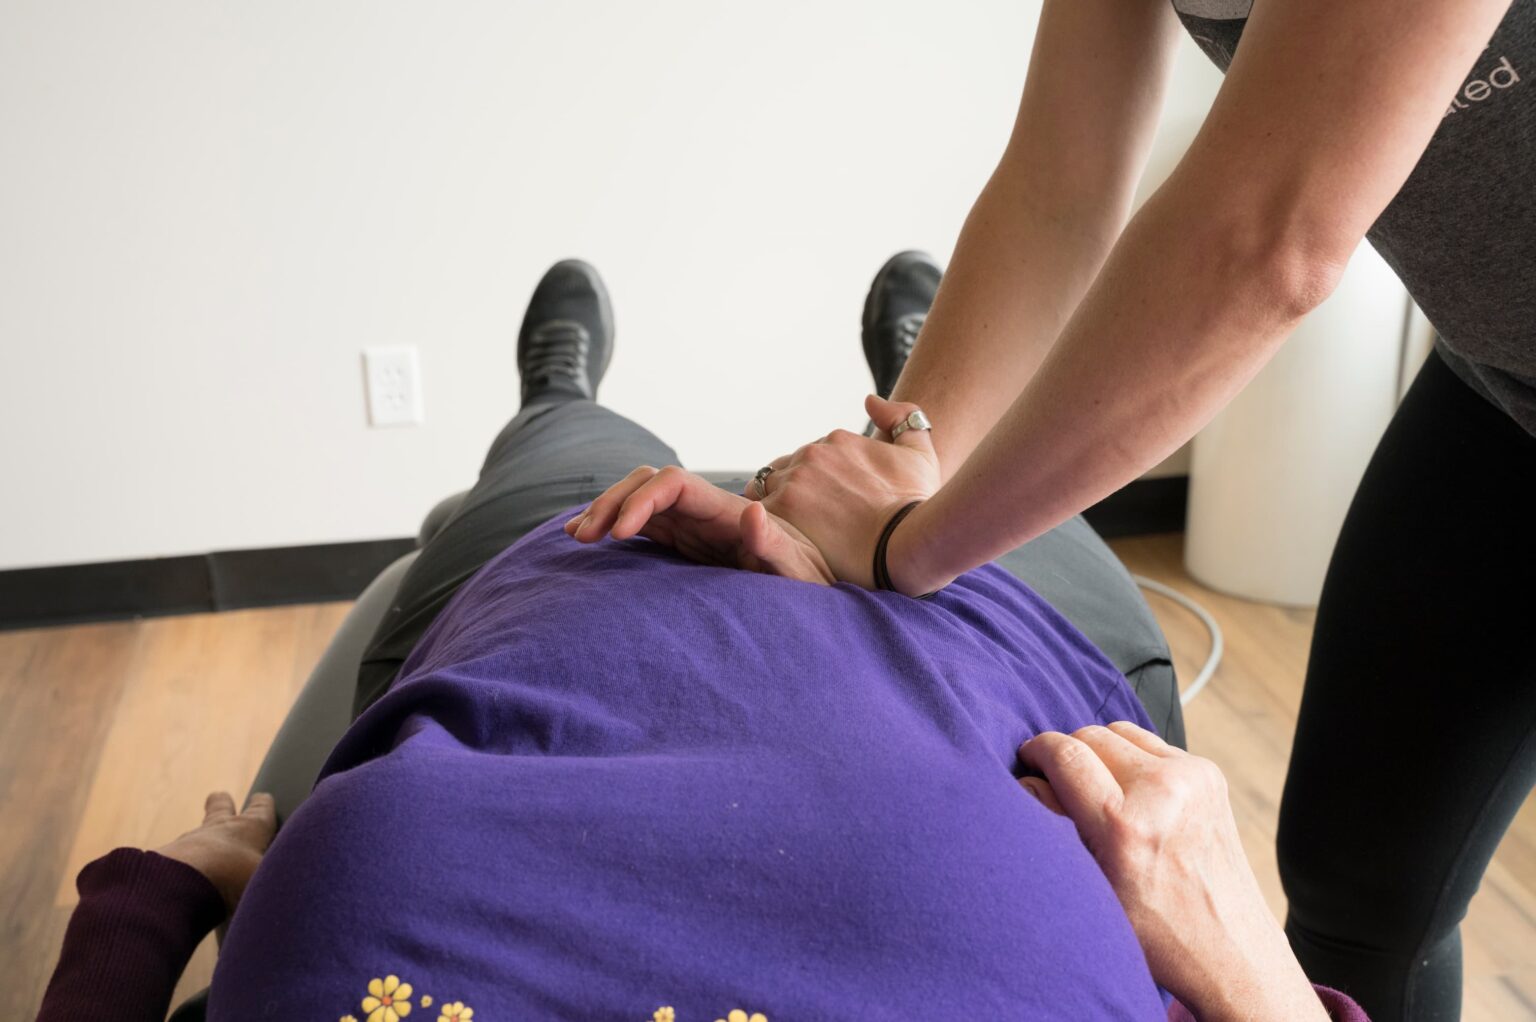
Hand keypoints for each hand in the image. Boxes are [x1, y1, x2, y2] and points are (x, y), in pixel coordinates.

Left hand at [156, 791, 276, 916]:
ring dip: (202, 843)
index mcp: (250, 829)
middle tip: (220, 798)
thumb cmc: (234, 880)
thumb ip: (286, 884)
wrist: (177, 888)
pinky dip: (183, 872)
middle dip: (222, 805)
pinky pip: (176, 864)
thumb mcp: (271, 883)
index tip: (263, 798)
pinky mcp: (161, 866)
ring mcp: (186, 845)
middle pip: (220, 808)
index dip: (263, 805)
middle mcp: (217, 830)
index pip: (261, 809)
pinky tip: (187, 889)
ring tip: (207, 860)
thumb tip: (320, 897)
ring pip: (196, 837)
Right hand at [567, 465, 834, 583]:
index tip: (619, 534)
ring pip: (636, 499)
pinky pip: (638, 522)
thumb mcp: (795, 568)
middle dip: (611, 502)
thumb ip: (774, 543)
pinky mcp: (681, 540)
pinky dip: (609, 525)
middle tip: (584, 537)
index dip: (641, 500)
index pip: (672, 483)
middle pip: (645, 483)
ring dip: (604, 511)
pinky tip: (585, 539)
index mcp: (724, 510)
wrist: (806, 587)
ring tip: (576, 536)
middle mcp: (703, 509)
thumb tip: (753, 513)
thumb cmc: (803, 580)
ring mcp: (690, 523)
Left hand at [748, 394, 944, 592]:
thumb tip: (870, 400)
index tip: (831, 504)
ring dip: (777, 506)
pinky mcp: (780, 511)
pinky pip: (755, 512)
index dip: (820, 481)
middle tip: (812, 522)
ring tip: (794, 533)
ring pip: (767, 488)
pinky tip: (780, 540)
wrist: (906, 542)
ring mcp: (794, 481)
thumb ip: (901, 417)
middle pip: (787, 470)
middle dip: (796, 491)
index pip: (813, 456)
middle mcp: (812, 454)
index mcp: (838, 440)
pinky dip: (763, 524)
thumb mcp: (920, 453)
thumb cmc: (915, 504)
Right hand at [1017, 723, 1326, 1021]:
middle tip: (1059, 783)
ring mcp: (1193, 777)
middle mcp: (1163, 791)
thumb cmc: (1156, 934)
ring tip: (1098, 789)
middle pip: (1091, 735)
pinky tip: (1132, 796)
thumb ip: (1054, 826)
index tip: (1027, 760)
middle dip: (1068, 752)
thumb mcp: (1090, 889)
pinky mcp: (1210, 775)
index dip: (1037, 750)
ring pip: (1121, 732)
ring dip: (1101, 751)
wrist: (1232, 951)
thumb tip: (1029, 779)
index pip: (1066, 755)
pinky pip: (1152, 745)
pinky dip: (1132, 760)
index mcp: (1125, 826)